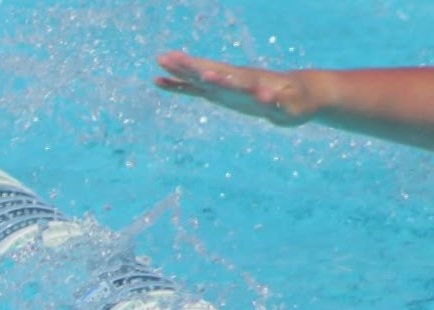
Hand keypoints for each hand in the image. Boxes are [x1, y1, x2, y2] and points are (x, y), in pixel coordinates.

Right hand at [155, 50, 317, 125]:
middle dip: (188, 67)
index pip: (228, 79)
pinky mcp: (219, 92)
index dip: (213, 77)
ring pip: (197, 77)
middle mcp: (233, 80)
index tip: (200, 74)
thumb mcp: (291, 106)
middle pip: (207, 72)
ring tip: (159, 61)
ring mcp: (224, 85)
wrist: (298, 93)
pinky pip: (193, 89)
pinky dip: (177, 85)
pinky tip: (158, 81)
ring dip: (179, 70)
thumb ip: (278, 103)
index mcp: (249, 82)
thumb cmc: (297, 101)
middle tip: (165, 57)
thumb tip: (268, 98)